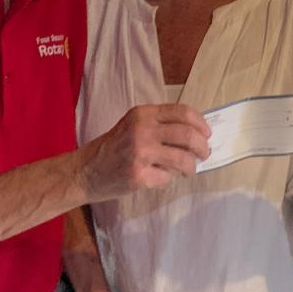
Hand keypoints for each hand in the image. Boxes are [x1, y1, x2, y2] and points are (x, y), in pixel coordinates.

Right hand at [78, 104, 209, 201]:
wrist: (85, 171)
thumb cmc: (113, 147)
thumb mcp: (133, 125)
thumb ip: (159, 124)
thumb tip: (196, 133)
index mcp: (143, 114)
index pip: (182, 112)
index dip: (200, 124)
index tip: (207, 134)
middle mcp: (143, 130)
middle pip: (188, 135)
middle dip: (202, 147)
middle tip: (204, 154)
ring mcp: (140, 153)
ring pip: (183, 159)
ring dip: (191, 166)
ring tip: (188, 169)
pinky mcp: (139, 175)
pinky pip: (168, 177)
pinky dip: (169, 179)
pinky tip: (161, 177)